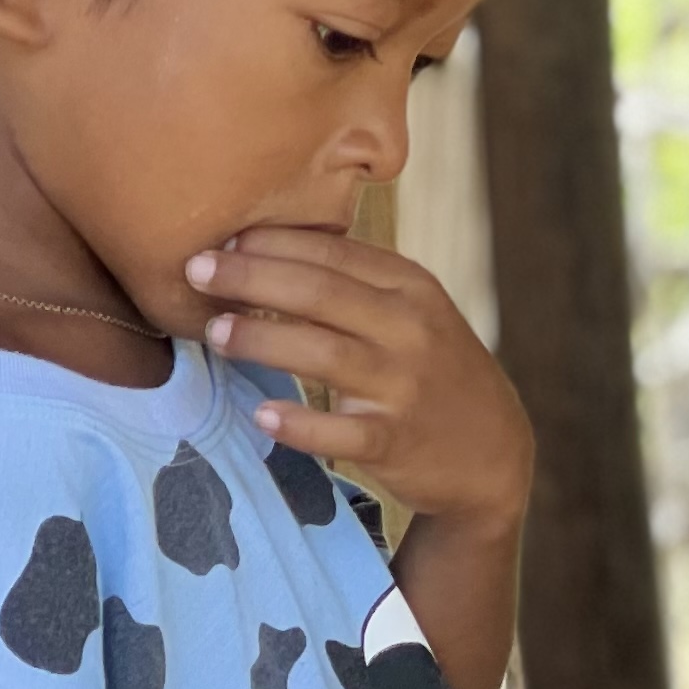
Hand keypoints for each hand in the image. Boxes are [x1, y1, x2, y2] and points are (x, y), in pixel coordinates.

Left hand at [184, 228, 533, 530]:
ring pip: (325, 353)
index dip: (270, 241)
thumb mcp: (414, 313)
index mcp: (411, 287)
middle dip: (251, 276)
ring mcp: (404, 386)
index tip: (220, 238)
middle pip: (320, 292)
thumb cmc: (433, 370)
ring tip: (214, 331)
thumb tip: (259, 251)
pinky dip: (300, 424)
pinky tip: (261, 415)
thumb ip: (355, 284)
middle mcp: (411, 329)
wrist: (492, 451)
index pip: (332, 250)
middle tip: (195, 269)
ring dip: (262, 340)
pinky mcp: (397, 441)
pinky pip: (341, 432)